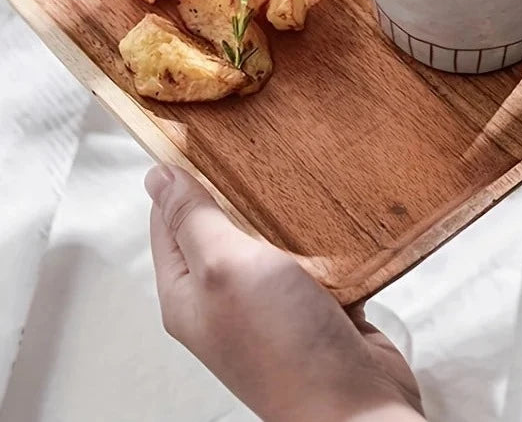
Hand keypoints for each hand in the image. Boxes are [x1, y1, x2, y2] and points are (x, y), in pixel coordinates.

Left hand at [145, 165, 423, 421]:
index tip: (202, 137)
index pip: (168, 221)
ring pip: (267, 239)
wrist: (354, 403)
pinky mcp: (313, 303)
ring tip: (295, 169)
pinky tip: (328, 209)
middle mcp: (224, 298)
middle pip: (220, 227)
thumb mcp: (226, 267)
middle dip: (236, 189)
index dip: (180, 179)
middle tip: (254, 146)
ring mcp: (270, 302)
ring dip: (280, 210)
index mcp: (188, 293)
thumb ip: (194, 220)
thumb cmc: (284, 342)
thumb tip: (156, 176)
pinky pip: (308, 256)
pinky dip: (316, 234)